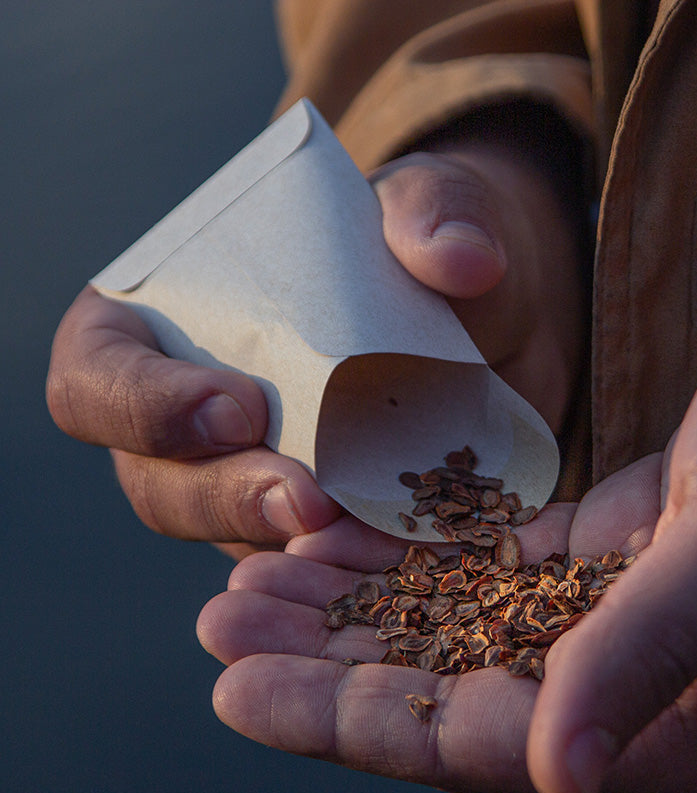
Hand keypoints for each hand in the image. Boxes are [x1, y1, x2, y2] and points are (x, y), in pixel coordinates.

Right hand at [47, 136, 582, 555]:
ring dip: (279, 545)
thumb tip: (463, 258)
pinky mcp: (305, 528)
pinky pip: (299, 563)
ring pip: (225, 538)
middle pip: (157, 482)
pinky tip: (393, 555)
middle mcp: (184, 421)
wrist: (485, 323)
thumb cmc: (416, 252)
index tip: (238, 406)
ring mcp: (243, 483)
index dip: (145, 406)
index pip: (98, 378)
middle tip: (302, 501)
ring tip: (350, 535)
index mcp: (158, 328)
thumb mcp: (427, 210)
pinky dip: (338, 564)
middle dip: (223, 497)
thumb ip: (433, 213)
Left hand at [199, 285, 696, 792]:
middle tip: (213, 628)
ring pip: (445, 632)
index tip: (236, 692)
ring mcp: (603, 624)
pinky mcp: (592, 559)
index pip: (478, 742)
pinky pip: (474, 572)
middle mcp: (626, 690)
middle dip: (320, 666)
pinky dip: (401, 559)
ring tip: (245, 584)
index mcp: (669, 723)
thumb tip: (555, 778)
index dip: (348, 723)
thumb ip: (647, 654)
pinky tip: (327, 541)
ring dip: (345, 610)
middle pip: (442, 693)